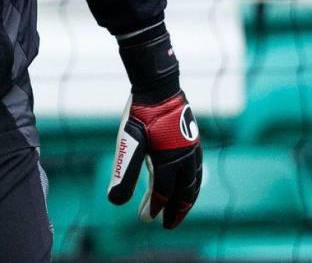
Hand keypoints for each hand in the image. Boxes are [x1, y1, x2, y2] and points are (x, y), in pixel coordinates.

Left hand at [106, 91, 201, 227]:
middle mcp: (185, 159)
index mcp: (169, 163)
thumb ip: (125, 173)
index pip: (162, 194)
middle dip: (176, 210)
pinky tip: (185, 181)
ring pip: (193, 182)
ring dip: (186, 198)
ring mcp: (192, 149)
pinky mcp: (193, 140)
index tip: (145, 219)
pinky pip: (197, 168)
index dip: (154, 208)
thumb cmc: (141, 115)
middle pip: (183, 193)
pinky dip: (192, 182)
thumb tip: (115, 201)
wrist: (158, 86)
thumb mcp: (128, 143)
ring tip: (179, 208)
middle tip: (168, 224)